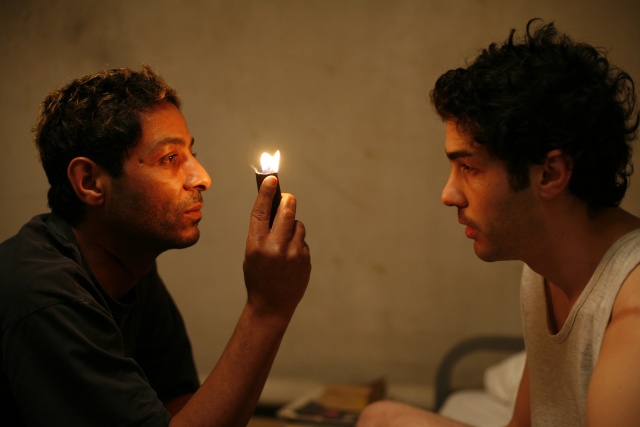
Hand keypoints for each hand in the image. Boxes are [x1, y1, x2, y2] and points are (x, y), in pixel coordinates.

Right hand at [243, 176, 310, 319]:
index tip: (271, 178)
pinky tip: (291, 259)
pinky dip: (298, 244)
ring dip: (293, 227)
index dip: (266, 192)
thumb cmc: (257, 276)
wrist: (271, 305)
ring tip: (285, 240)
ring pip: (298, 226)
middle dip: (288, 201)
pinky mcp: (306, 261)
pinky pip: (303, 242)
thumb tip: (275, 206)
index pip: (261, 211)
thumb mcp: (252, 253)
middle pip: (287, 212)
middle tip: (287, 198)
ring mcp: (294, 255)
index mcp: (256, 244)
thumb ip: (263, 232)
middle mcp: (276, 248)